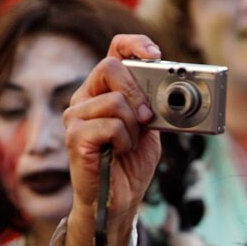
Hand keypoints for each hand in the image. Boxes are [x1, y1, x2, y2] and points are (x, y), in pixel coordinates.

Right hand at [63, 34, 161, 245]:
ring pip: (115, 102)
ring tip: (127, 144)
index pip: (114, 52)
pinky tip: (118, 152)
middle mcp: (85, 98)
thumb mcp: (150, 128)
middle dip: (137, 92)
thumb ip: (153, 106)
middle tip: (148, 118)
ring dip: (132, 127)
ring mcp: (76, 116)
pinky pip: (110, 125)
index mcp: (104, 91)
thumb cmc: (131, 164)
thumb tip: (171, 89)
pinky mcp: (75, 136)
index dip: (134, 45)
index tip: (154, 54)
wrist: (119, 200)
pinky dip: (123, 140)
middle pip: (110, 68)